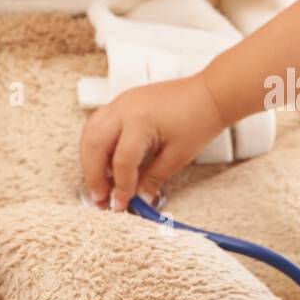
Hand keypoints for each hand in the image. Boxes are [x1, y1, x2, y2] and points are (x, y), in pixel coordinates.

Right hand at [79, 71, 228, 211]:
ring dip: (90, 160)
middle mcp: (124, 108)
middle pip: (94, 146)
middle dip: (93, 176)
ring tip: (99, 184)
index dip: (120, 187)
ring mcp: (120, 102)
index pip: (121, 161)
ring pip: (90, 133)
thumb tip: (137, 200)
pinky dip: (97, 145)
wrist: (209, 94)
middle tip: (100, 199)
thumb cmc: (199, 120)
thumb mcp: (177, 156)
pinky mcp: (122, 102)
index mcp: (140, 121)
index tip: (120, 205)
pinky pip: (98, 124)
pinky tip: (106, 163)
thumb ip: (152, 179)